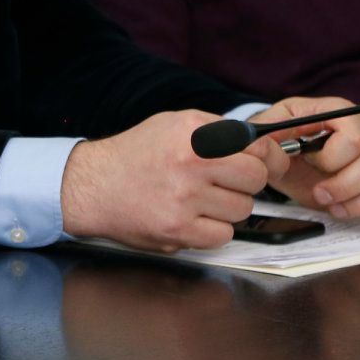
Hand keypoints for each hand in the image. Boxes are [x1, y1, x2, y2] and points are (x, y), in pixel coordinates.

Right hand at [61, 110, 270, 251]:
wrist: (92, 185)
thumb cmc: (135, 154)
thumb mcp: (172, 124)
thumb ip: (216, 130)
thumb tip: (261, 144)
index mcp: (193, 132)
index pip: (257, 145)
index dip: (268, 157)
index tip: (267, 163)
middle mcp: (191, 162)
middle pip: (256, 178)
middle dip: (247, 182)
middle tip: (226, 182)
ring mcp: (185, 198)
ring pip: (243, 209)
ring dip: (227, 207)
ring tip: (199, 199)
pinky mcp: (179, 230)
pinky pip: (223, 235)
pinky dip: (212, 230)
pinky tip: (192, 218)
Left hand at [245, 97, 359, 240]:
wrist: (285, 156)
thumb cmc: (279, 142)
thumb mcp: (268, 134)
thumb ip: (271, 135)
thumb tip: (273, 139)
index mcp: (340, 112)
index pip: (355, 139)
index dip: (332, 160)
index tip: (309, 164)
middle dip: (347, 186)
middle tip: (321, 195)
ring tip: (337, 210)